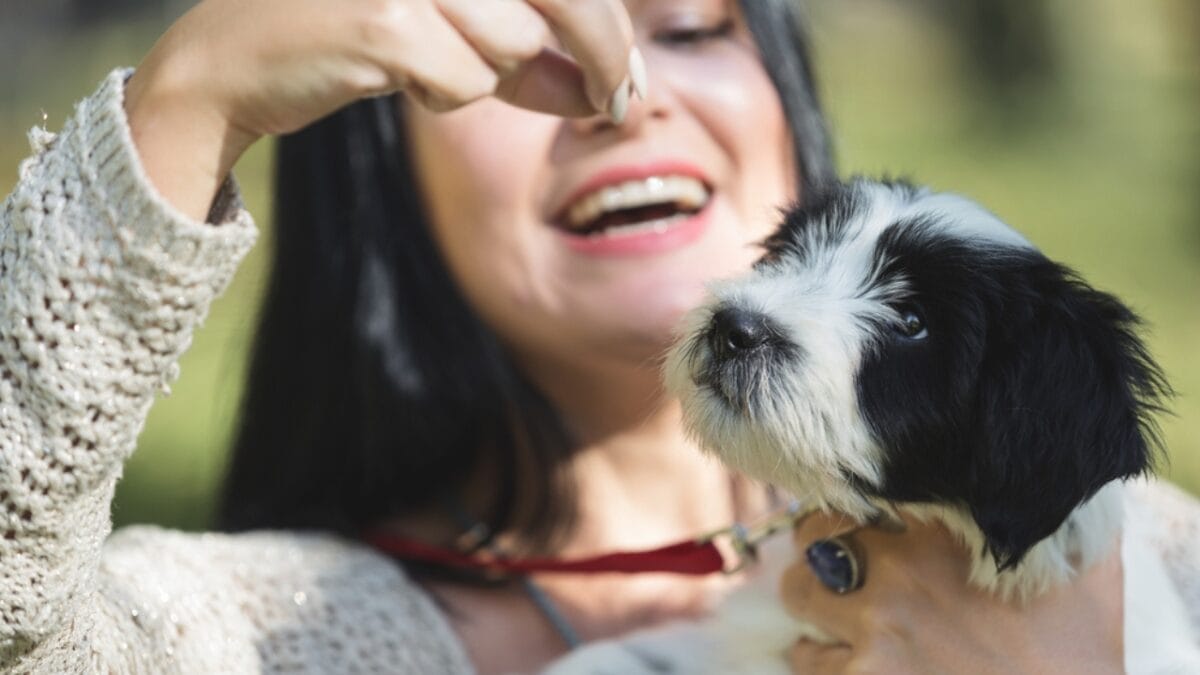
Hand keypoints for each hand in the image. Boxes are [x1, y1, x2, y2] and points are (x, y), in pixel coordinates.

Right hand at [123, 0, 639, 218]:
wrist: (233, 61)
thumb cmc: (346, 36)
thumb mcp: (448, 32)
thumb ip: (526, 51)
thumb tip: (610, 90)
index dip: (606, 21)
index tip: (624, 73)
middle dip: (604, 53)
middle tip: (620, 103)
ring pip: (514, 42)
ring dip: (484, 71)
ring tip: (419, 58)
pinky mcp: (387, 18)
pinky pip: (468, 82)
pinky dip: (443, 95)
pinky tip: (390, 74)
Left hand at [780, 513, 1123, 673]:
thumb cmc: (1082, 652)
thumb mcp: (1083, 568)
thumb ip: (1050, 516)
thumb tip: (1044, 480)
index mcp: (947, 530)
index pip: (862, 488)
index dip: (855, 500)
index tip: (860, 512)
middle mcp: (901, 569)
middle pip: (817, 532)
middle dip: (823, 543)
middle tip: (840, 559)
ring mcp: (876, 625)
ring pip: (799, 589)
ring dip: (811, 595)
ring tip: (833, 606)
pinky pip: (805, 656)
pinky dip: (814, 655)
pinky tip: (841, 656)